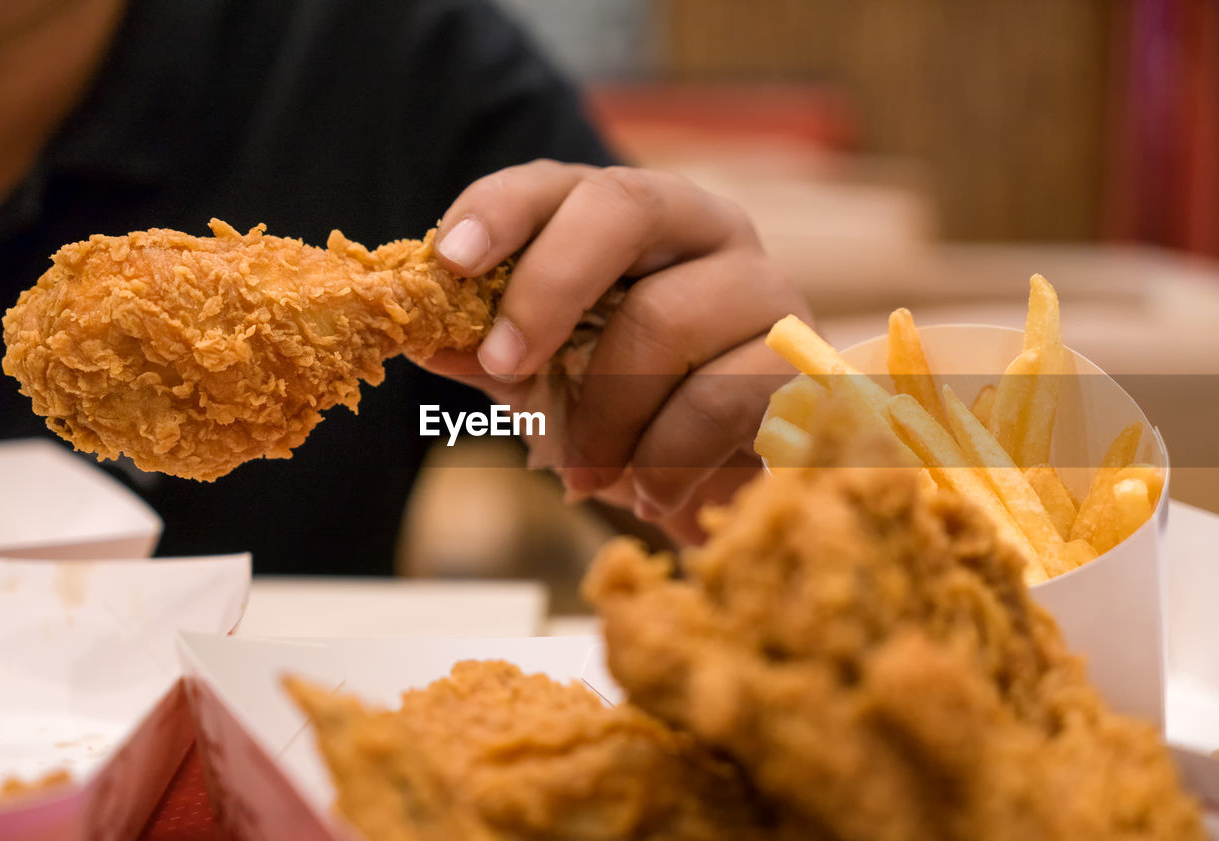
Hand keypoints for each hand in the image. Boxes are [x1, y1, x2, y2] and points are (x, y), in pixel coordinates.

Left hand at [415, 160, 810, 542]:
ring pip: (666, 317)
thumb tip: (416, 333)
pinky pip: (721, 398)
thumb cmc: (633, 409)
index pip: (565, 182)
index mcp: (636, 219)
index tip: (448, 262)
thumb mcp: (547, 376)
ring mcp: (765, 289)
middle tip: (504, 369)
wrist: (726, 480)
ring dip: (605, 412)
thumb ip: (490, 348)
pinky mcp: (802, 363)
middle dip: (547, 290)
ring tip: (585, 475)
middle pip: (624, 209)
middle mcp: (706, 231)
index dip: (502, 210)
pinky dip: (665, 459)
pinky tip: (649, 495)